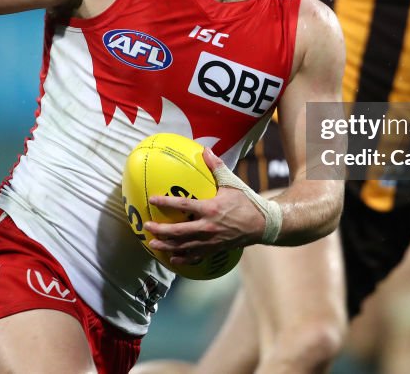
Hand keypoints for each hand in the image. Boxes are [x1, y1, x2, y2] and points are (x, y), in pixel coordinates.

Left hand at [143, 148, 264, 264]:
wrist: (262, 224)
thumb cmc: (246, 202)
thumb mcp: (231, 182)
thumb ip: (216, 167)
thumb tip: (205, 150)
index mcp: (210, 208)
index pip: (183, 204)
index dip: (166, 202)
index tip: (152, 199)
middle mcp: (208, 227)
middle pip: (178, 231)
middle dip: (160, 230)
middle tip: (147, 227)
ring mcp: (211, 241)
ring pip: (184, 246)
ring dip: (166, 246)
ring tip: (152, 245)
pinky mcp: (215, 249)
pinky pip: (196, 256)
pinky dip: (183, 259)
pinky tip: (173, 259)